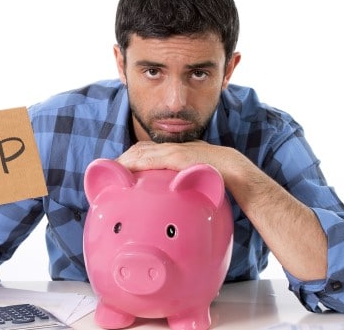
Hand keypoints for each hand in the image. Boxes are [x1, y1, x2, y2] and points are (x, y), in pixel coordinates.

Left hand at [116, 140, 249, 191]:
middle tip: (109, 171)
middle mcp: (172, 149)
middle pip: (140, 150)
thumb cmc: (217, 176)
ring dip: (124, 161)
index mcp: (175, 153)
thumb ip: (184, 181)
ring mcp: (173, 151)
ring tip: (111, 171)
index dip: (132, 159)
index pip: (147, 152)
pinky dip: (134, 162)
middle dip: (123, 159)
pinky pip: (150, 158)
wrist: (234, 171)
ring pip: (141, 152)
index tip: (120, 170)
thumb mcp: (196, 177)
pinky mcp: (176, 156)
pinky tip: (123, 170)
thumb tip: (177, 195)